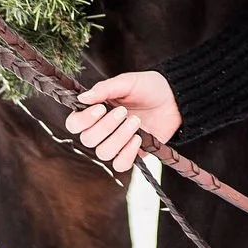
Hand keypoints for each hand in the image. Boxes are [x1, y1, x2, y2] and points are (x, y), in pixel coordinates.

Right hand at [62, 70, 182, 173]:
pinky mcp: (131, 153)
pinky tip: (138, 139)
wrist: (173, 98)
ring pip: (103, 152)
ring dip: (119, 137)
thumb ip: (104, 89)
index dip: (83, 120)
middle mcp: (102, 129)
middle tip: (123, 112)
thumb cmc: (148, 87)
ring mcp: (116, 143)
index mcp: (96, 111)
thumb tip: (82, 98)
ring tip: (135, 121)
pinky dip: (127, 153)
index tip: (101, 108)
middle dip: (106, 127)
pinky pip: (120, 164)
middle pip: (88, 140)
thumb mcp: (127, 82)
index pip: (74, 124)